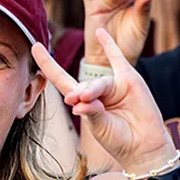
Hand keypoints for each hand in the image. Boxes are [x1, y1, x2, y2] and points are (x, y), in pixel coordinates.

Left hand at [33, 28, 173, 172]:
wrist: (144, 147)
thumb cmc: (119, 140)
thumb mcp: (100, 128)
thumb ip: (91, 112)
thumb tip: (78, 101)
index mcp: (83, 103)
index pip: (60, 80)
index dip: (47, 65)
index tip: (34, 47)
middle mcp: (96, 91)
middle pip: (81, 86)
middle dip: (79, 93)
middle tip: (76, 100)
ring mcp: (113, 84)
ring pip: (99, 82)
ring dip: (93, 90)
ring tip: (90, 99)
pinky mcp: (130, 80)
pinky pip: (118, 58)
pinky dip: (109, 46)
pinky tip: (100, 33)